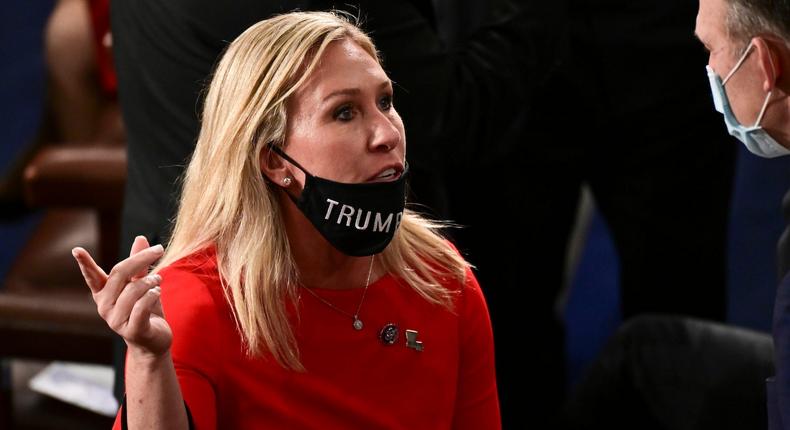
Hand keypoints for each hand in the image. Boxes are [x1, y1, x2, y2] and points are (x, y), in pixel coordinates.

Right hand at [72, 236, 171, 359]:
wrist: (154, 341)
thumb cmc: (146, 309)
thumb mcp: (143, 283)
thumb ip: (140, 264)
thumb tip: (140, 237)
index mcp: (104, 294)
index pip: (92, 276)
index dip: (85, 264)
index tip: (76, 250)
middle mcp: (105, 306)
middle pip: (119, 274)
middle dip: (140, 259)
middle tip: (158, 250)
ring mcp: (116, 320)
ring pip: (134, 290)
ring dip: (151, 281)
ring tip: (159, 279)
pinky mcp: (132, 330)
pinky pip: (141, 306)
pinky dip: (152, 295)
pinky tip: (157, 292)